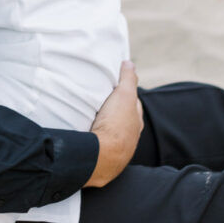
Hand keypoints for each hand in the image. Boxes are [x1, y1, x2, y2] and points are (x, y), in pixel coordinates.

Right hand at [85, 61, 143, 187]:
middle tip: (101, 100)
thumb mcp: (124, 95)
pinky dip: (96, 138)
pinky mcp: (104, 159)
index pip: (133, 104)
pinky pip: (101, 144)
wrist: (103, 156)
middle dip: (115, 110)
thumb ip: (128, 79)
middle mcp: (130, 138)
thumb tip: (130, 64)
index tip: (116, 86)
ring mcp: (118, 151)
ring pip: (112, 133)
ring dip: (104, 125)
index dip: (126, 93)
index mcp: (136, 122)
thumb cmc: (115, 124)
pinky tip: (88, 134)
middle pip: (123, 119)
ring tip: (91, 117)